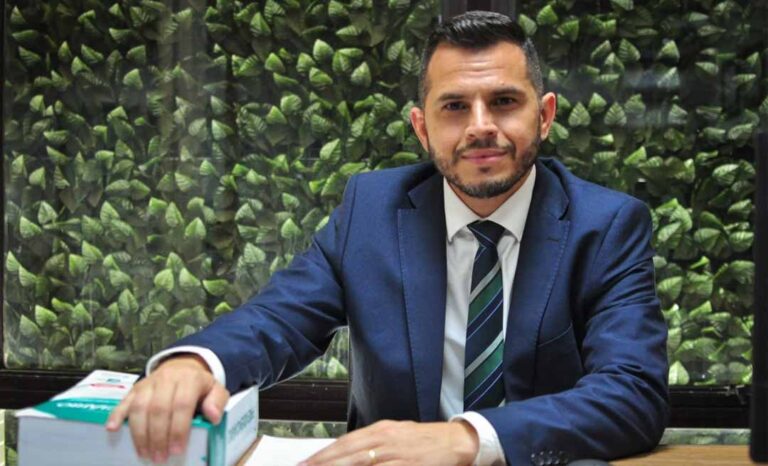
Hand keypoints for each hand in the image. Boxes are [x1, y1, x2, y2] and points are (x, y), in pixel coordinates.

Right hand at [105, 354, 229, 463]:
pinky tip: (112, 430)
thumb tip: (213, 417)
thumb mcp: (216, 390)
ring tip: (144, 453)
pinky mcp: (135, 388)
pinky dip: (116, 415)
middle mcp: (167, 378)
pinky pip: (123, 401)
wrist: (183, 367)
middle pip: (158, 409)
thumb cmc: (200, 386)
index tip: (177, 450)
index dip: (178, 429)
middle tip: (160, 458)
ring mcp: (149, 383)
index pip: (181, 405)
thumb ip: (218, 402)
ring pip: (140, 407)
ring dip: (140, 433)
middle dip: (158, 437)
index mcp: (189, 379)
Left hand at [299, 420, 478, 465]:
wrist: (456, 441)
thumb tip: (344, 454)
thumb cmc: (423, 441)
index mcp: (380, 430)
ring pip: (360, 463)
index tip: (303, 463)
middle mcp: (385, 439)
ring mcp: (396, 454)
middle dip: (322, 464)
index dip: (322, 455)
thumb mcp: (395, 435)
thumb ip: (371, 444)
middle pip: (347, 454)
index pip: (344, 443)